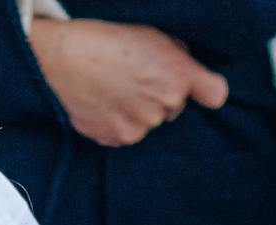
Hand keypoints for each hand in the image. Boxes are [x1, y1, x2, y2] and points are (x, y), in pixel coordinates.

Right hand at [28, 16, 227, 147]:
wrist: (60, 57)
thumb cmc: (104, 38)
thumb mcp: (150, 33)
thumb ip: (176, 54)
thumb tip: (185, 71)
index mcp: (178, 74)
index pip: (215, 94)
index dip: (205, 88)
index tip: (198, 86)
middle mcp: (165, 105)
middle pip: (174, 107)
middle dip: (160, 95)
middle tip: (133, 76)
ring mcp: (141, 126)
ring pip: (149, 122)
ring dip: (137, 110)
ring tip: (113, 87)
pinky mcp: (117, 138)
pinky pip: (126, 133)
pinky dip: (117, 121)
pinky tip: (102, 102)